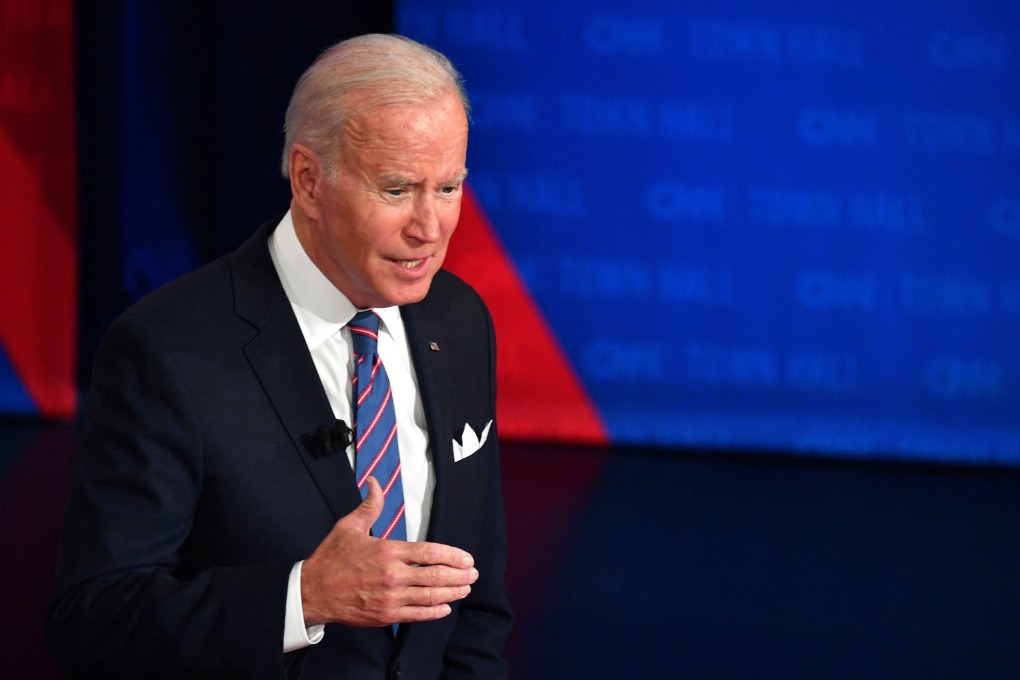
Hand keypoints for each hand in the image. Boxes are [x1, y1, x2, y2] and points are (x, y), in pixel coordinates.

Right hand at [301, 477, 477, 626]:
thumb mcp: (349, 527)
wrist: (311, 592)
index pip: (429, 553)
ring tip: (466, 588)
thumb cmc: (331, 558)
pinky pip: (416, 615)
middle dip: (459, 575)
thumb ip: (369, 506)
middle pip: (435, 576)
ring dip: (452, 593)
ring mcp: (390, 598)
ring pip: (430, 597)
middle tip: (473, 574)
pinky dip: (434, 612)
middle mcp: (392, 575)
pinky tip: (446, 608)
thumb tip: (374, 482)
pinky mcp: (385, 615)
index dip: (452, 556)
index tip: (467, 558)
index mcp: (387, 551)